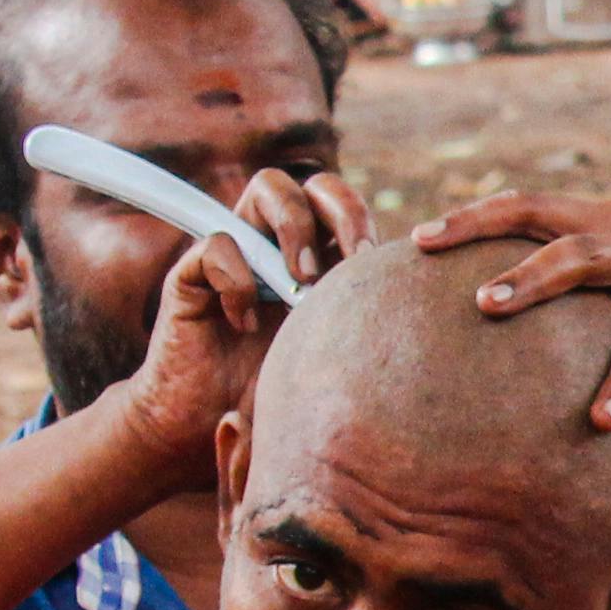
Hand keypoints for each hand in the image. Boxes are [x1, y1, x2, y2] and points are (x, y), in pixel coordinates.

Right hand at [103, 167, 368, 486]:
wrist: (208, 427)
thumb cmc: (278, 399)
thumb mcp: (335, 359)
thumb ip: (364, 325)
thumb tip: (419, 298)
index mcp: (317, 257)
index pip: (345, 204)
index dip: (363, 220)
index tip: (376, 266)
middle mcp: (277, 243)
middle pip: (316, 182)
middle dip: (342, 212)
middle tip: (349, 264)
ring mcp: (236, 251)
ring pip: (268, 187)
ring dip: (295, 228)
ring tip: (302, 283)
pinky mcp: (191, 273)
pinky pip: (219, 242)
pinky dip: (238, 279)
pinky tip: (246, 324)